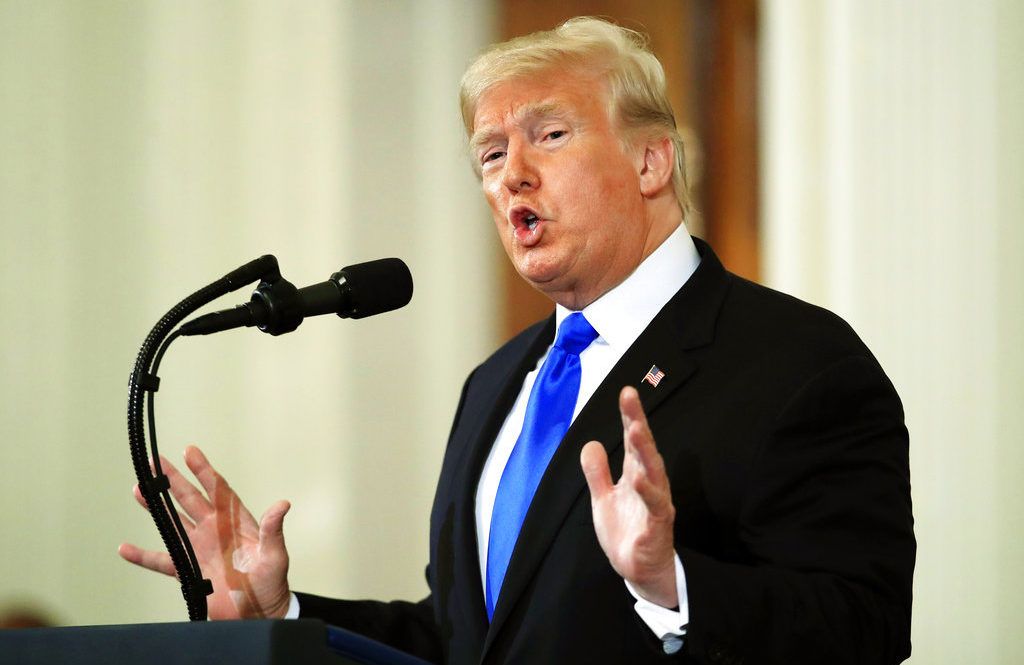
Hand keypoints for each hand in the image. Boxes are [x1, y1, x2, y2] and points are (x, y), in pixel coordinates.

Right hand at [118, 445, 292, 619]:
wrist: (259, 614)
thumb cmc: (272, 584)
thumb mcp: (275, 556)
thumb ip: (273, 530)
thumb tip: (283, 505)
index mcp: (236, 522)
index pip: (218, 490)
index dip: (204, 470)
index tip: (190, 451)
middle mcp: (215, 531)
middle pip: (190, 499)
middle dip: (173, 479)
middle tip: (155, 461)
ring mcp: (200, 549)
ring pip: (173, 522)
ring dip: (156, 507)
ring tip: (139, 489)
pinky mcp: (189, 571)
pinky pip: (162, 560)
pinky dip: (143, 556)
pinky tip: (125, 548)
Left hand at [580, 386, 677, 607]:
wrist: (639, 571)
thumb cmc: (627, 532)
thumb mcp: (603, 499)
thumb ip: (597, 473)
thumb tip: (590, 443)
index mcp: (636, 475)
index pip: (633, 441)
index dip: (630, 417)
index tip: (626, 392)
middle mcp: (650, 484)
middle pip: (645, 448)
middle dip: (638, 421)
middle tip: (630, 397)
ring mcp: (656, 504)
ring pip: (654, 472)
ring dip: (645, 450)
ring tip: (635, 428)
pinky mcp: (658, 526)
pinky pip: (655, 506)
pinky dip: (648, 491)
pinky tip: (638, 478)